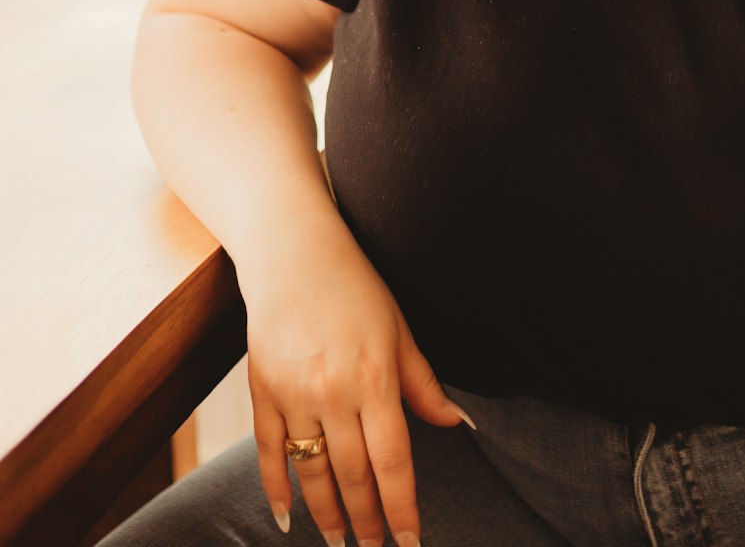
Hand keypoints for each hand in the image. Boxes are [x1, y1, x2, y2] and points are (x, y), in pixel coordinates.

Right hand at [237, 209, 466, 546]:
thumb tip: (457, 423)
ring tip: (341, 542)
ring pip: (312, 471)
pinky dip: (277, 489)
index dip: (402, 507)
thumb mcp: (399, 330)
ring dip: (328, 514)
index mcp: (375, 377)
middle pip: (353, 475)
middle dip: (368, 522)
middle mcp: (334, 391)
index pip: (393, 460)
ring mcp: (293, 393)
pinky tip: (289, 518)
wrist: (293, 252)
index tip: (410, 541)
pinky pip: (269, 452)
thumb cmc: (355, 287)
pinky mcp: (261, 390)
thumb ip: (423, 383)